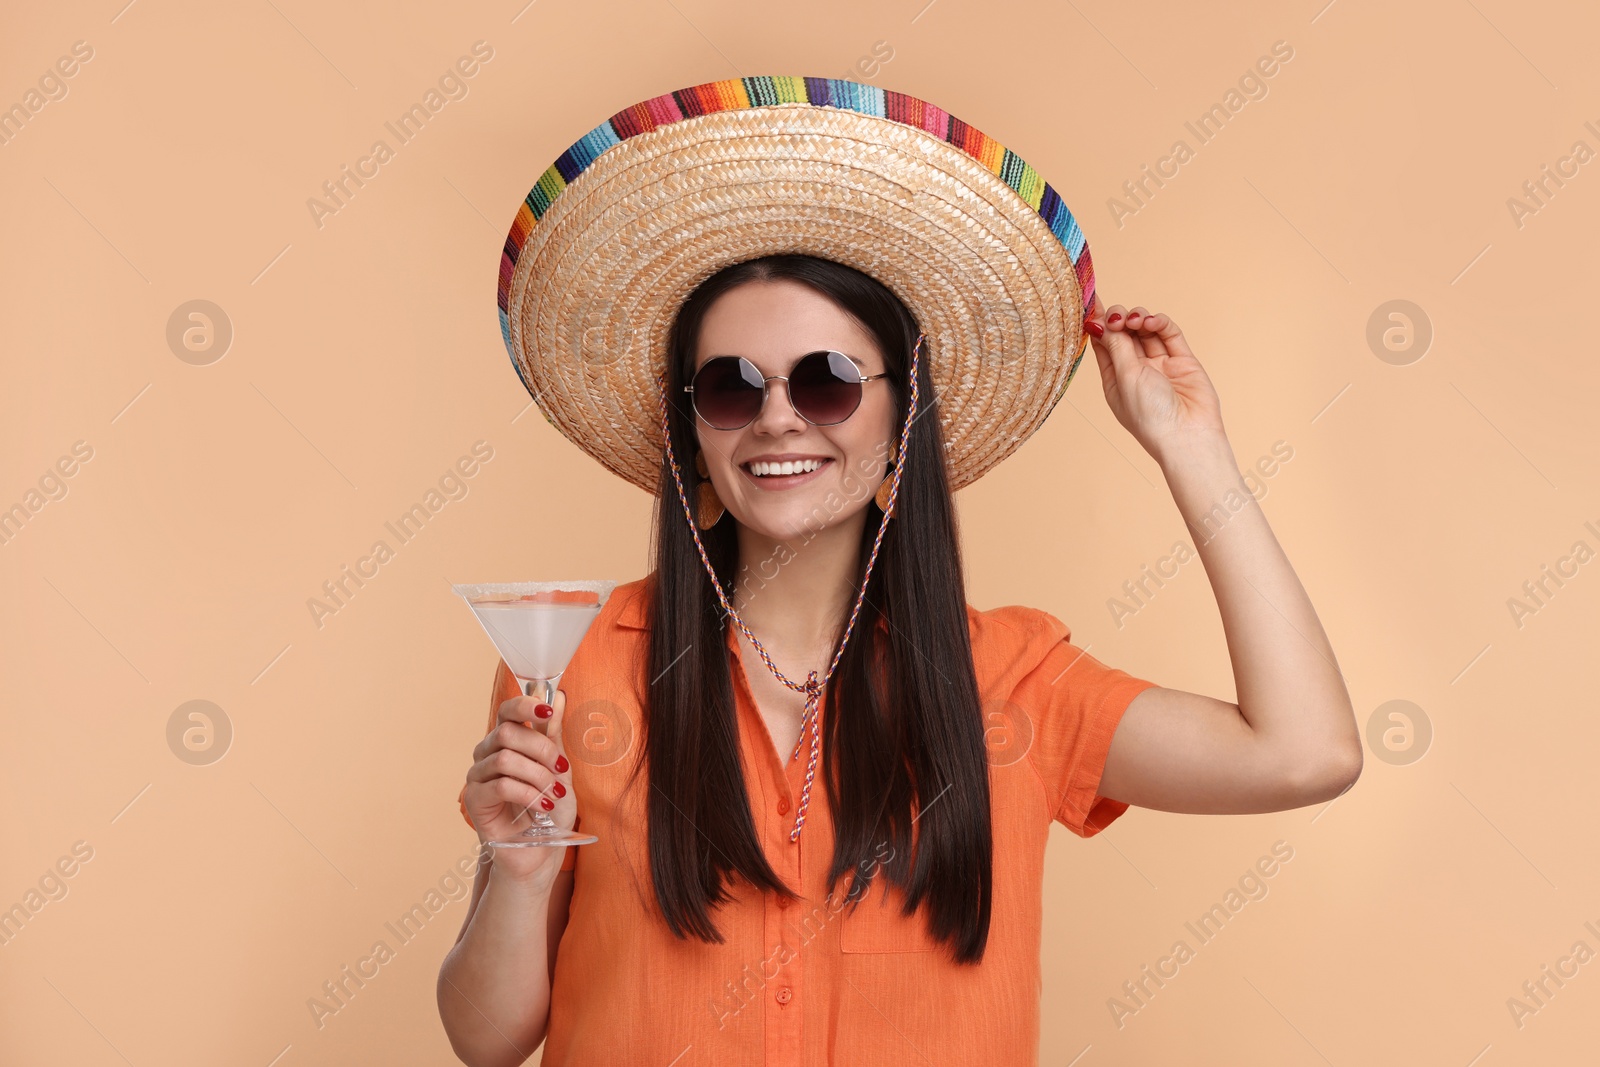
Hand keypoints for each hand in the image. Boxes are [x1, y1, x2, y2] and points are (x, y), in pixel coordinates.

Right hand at [461, 688, 576, 885]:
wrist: (541, 851)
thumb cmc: (549, 810)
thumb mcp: (559, 770)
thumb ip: (554, 736)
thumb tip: (560, 697)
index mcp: (507, 742)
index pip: (507, 712)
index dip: (525, 706)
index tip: (548, 711)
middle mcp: (488, 754)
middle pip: (508, 733)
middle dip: (541, 750)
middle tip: (560, 771)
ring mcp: (478, 776)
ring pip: (506, 759)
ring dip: (538, 776)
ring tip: (553, 795)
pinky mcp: (475, 800)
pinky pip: (500, 785)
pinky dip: (528, 794)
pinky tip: (543, 807)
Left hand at [1086, 298, 1226, 462]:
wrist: (1188, 435)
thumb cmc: (1150, 414)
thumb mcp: (1125, 376)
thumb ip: (1116, 346)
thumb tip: (1100, 321)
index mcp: (1114, 379)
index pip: (1103, 344)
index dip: (1099, 322)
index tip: (1093, 300)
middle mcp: (1136, 371)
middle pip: (1124, 334)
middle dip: (1120, 320)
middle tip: (1119, 318)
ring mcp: (1160, 365)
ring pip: (1146, 331)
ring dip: (1138, 319)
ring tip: (1136, 321)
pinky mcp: (1183, 360)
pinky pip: (1169, 334)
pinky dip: (1160, 323)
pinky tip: (1152, 322)